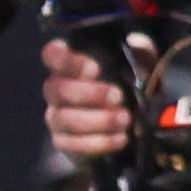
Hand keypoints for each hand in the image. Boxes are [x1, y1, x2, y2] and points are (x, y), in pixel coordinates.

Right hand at [44, 39, 132, 160]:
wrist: (127, 126)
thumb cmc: (126, 88)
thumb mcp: (137, 65)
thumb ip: (138, 52)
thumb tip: (137, 46)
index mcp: (70, 66)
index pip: (53, 56)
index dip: (65, 60)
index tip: (93, 68)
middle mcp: (57, 90)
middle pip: (57, 89)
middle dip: (89, 93)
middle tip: (118, 96)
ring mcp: (57, 117)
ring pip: (66, 118)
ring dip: (98, 120)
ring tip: (125, 119)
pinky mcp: (64, 142)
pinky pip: (74, 144)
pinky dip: (100, 142)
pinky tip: (120, 138)